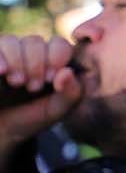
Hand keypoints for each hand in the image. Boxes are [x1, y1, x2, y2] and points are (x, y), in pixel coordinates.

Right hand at [0, 35, 81, 158]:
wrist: (2, 131)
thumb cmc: (32, 117)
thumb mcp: (58, 109)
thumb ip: (72, 92)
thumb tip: (66, 71)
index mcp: (51, 60)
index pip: (59, 44)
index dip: (57, 57)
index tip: (50, 79)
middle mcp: (28, 53)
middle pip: (34, 41)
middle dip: (36, 64)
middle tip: (33, 87)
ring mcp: (6, 56)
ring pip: (11, 41)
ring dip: (17, 61)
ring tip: (18, 82)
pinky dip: (1, 58)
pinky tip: (3, 71)